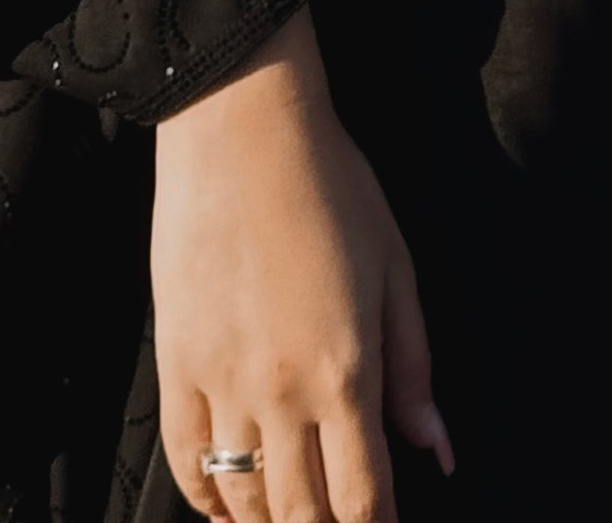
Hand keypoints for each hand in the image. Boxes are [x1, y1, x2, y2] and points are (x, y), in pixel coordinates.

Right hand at [152, 9, 452, 522]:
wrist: (242, 128)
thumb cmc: (329, 184)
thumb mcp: (395, 268)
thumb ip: (414, 368)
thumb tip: (437, 451)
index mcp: (346, 371)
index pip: (364, 497)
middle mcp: (282, 391)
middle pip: (303, 512)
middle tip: (339, 521)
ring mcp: (222, 382)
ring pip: (245, 497)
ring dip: (270, 522)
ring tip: (291, 516)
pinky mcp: (175, 364)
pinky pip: (186, 461)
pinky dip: (209, 498)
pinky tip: (229, 504)